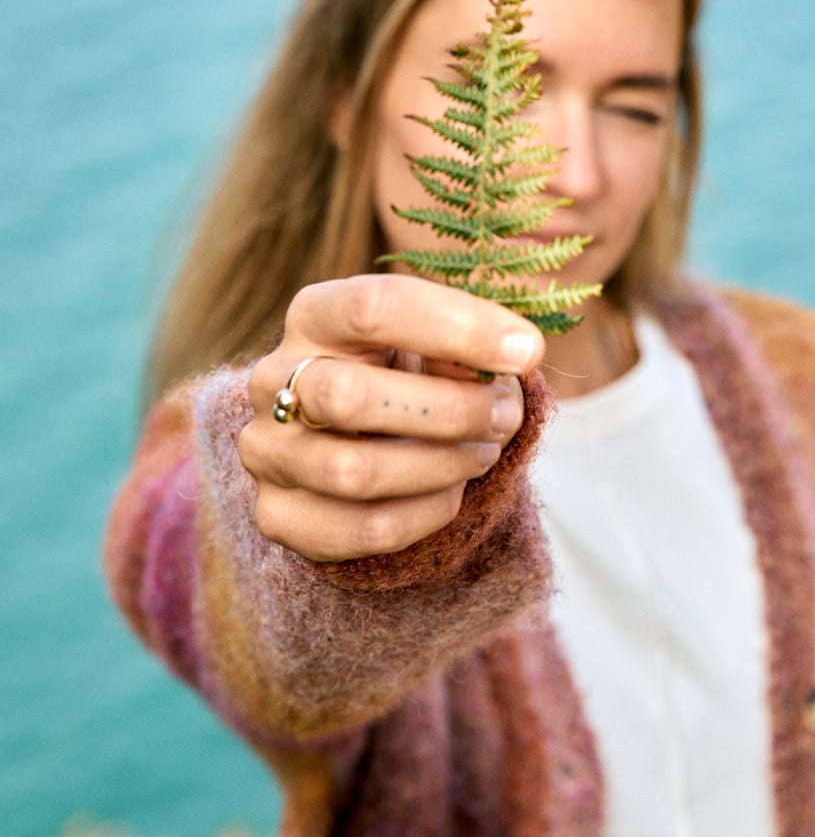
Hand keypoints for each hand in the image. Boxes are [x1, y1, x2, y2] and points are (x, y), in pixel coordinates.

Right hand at [239, 274, 544, 560]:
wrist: (365, 440)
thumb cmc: (411, 376)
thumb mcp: (436, 344)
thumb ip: (466, 344)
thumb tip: (511, 354)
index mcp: (314, 316)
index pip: (372, 308)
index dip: (457, 327)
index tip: (526, 349)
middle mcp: (272, 379)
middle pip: (350, 397)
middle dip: (449, 412)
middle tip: (504, 416)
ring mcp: (266, 452)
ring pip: (355, 472)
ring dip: (442, 466)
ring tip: (482, 453)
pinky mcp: (280, 517)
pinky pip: (365, 528)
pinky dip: (427, 512)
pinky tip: (452, 492)